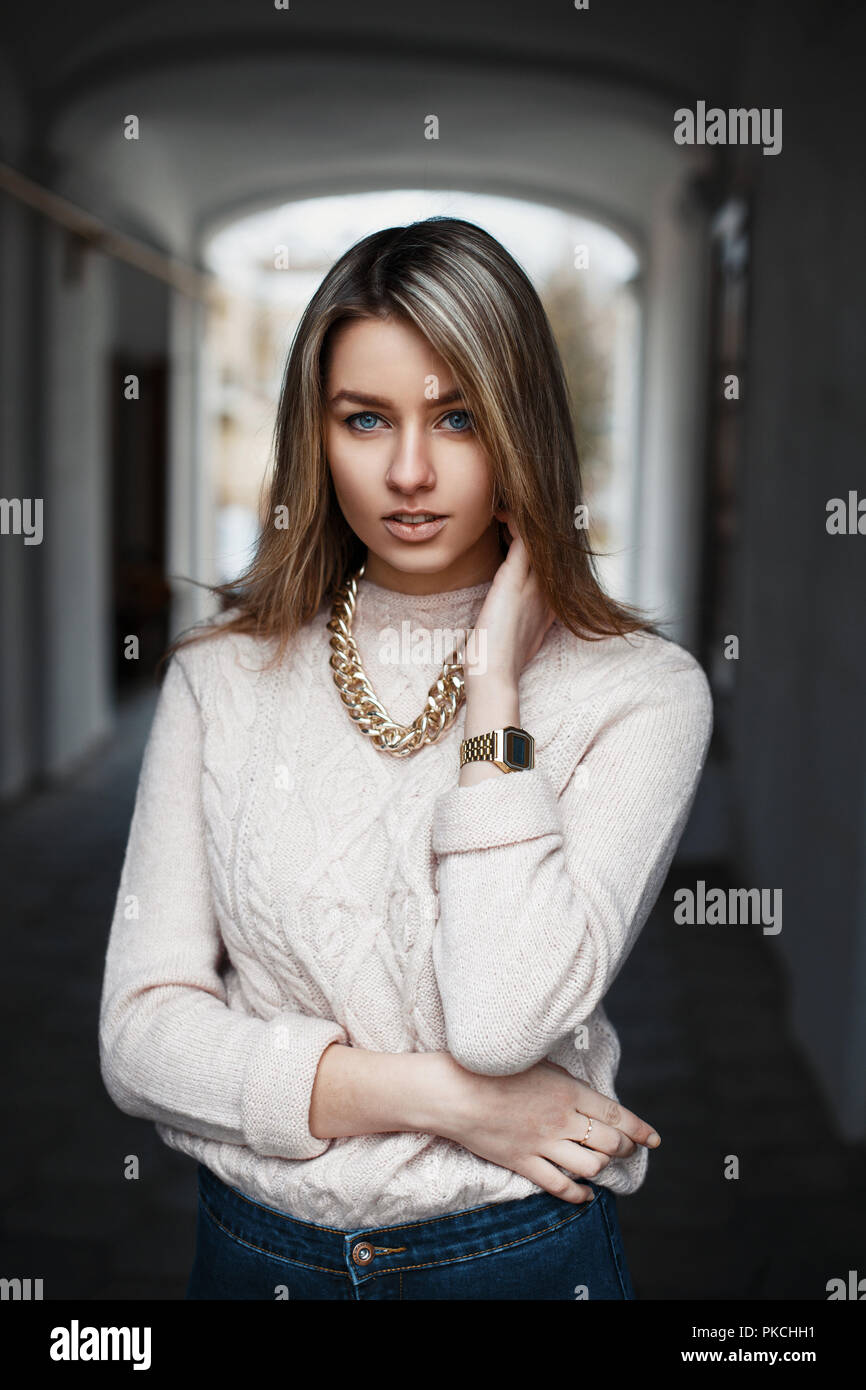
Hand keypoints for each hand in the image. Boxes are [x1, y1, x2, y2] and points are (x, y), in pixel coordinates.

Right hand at [428, 1053, 659, 1204]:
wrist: (455, 1091)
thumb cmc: (492, 1068)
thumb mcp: (537, 1062)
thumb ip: (565, 1080)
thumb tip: (585, 1095)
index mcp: (569, 1091)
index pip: (617, 1115)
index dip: (639, 1130)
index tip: (653, 1139)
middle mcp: (562, 1119)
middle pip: (609, 1143)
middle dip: (623, 1148)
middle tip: (626, 1149)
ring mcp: (543, 1143)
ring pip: (590, 1166)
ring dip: (602, 1168)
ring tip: (602, 1164)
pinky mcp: (524, 1162)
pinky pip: (560, 1186)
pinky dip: (578, 1194)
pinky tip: (585, 1195)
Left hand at [466, 514, 555, 684]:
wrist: (493, 676)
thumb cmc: (494, 661)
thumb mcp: (510, 635)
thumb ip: (511, 617)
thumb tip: (499, 608)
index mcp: (547, 604)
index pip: (547, 563)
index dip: (537, 543)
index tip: (517, 527)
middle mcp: (546, 591)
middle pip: (548, 548)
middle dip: (535, 527)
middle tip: (517, 507)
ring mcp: (533, 584)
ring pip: (538, 540)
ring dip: (524, 520)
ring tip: (507, 504)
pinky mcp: (514, 580)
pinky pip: (522, 541)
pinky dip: (514, 523)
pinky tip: (502, 512)